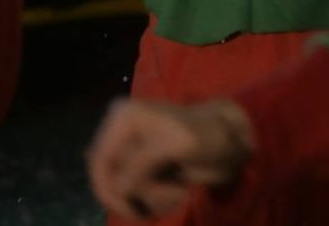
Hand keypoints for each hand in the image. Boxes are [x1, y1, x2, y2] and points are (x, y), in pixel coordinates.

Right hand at [87, 98, 252, 220]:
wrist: (227, 144)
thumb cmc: (207, 136)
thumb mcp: (176, 145)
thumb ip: (143, 163)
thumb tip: (116, 187)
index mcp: (123, 117)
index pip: (101, 158)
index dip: (107, 188)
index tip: (130, 211)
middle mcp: (119, 131)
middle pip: (107, 178)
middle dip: (136, 196)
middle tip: (162, 204)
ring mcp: (129, 150)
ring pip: (122, 190)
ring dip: (151, 199)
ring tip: (179, 193)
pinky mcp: (140, 167)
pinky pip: (135, 193)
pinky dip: (154, 200)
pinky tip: (177, 193)